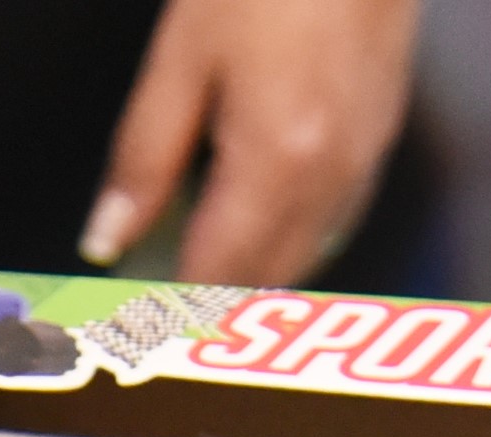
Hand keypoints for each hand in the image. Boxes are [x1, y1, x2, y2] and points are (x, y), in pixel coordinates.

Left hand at [84, 0, 421, 285]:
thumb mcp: (182, 58)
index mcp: (275, 162)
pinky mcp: (383, 131)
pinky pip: (336, 215)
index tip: (128, 325)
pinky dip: (292, 234)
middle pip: (265, 279)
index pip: (214, 273)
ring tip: (196, 270)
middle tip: (154, 306)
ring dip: (253, 274)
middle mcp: (331, 173)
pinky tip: (255, 220)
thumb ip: (143, 158)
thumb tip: (107, 235)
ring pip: (307, 255)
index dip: (168, 308)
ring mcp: (367, 155)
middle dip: (210, 302)